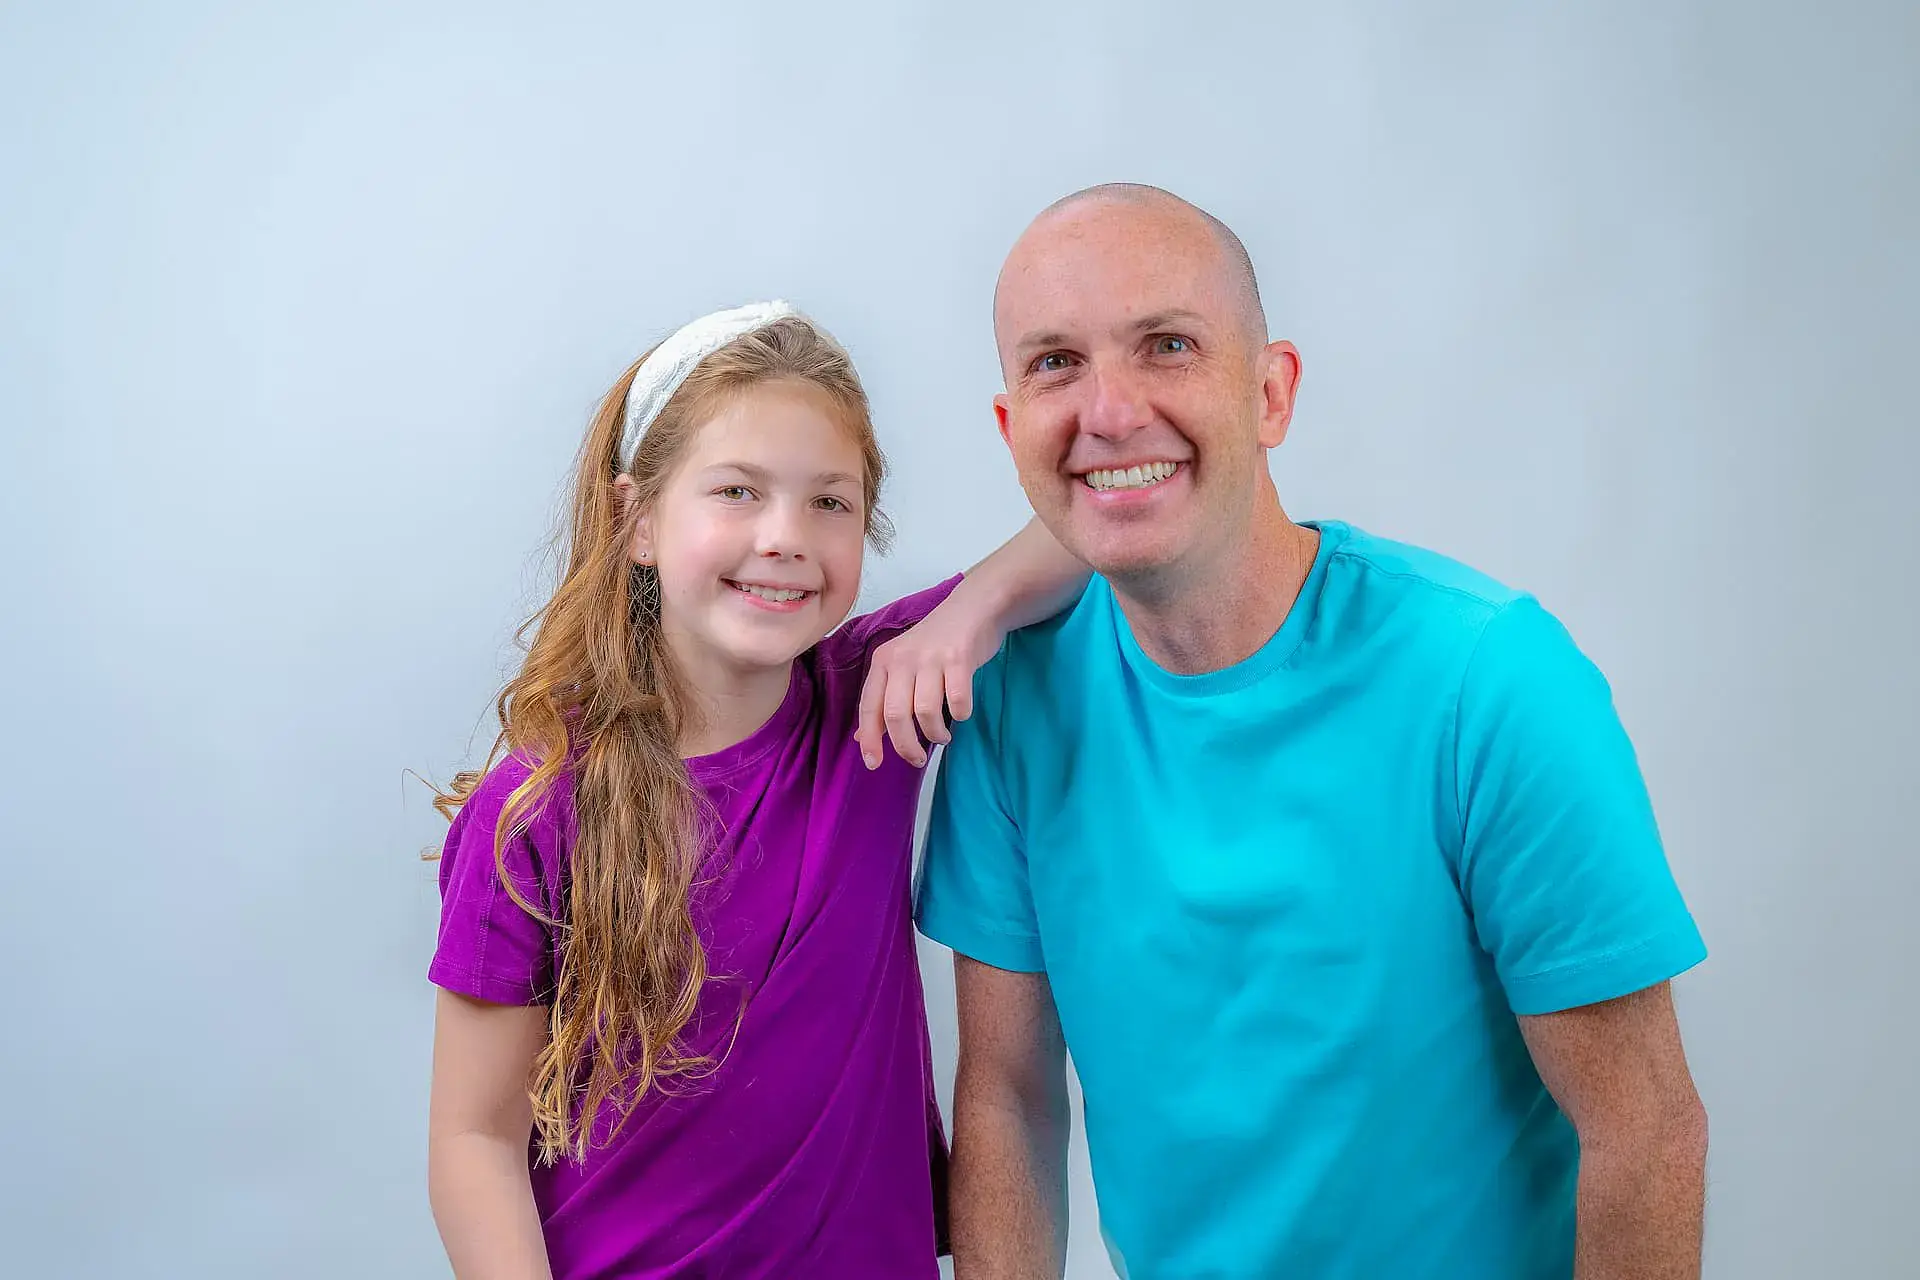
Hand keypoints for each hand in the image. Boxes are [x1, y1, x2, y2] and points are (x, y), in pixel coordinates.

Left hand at [855, 595, 1002, 768]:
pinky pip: (957, 700)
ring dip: (936, 733)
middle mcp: (902, 659)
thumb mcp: (903, 665)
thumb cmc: (936, 643)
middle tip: (917, 759)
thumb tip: (862, 738)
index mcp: (883, 661)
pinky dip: (961, 714)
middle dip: (906, 746)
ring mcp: (931, 657)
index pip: (869, 707)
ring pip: (925, 712)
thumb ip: (883, 699)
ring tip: (942, 736)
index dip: (870, 739)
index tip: (874, 764)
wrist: (973, 609)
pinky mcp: (959, 658)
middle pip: (896, 715)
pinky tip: (961, 713)